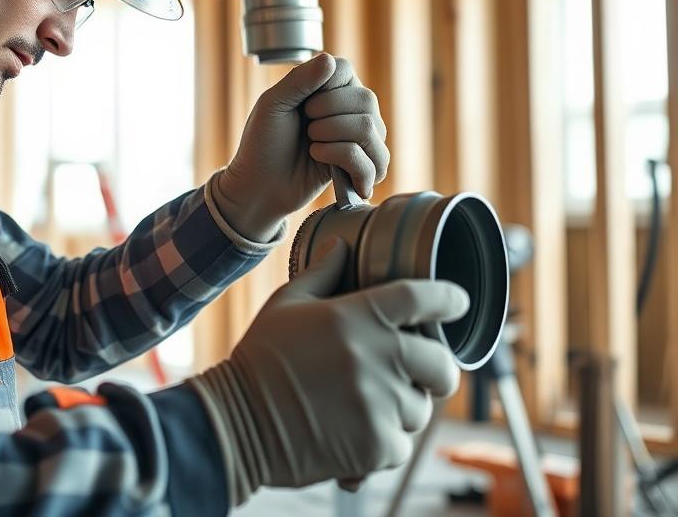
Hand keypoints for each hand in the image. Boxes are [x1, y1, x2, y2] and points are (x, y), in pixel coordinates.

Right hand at [187, 242, 467, 505]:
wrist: (237, 421)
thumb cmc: (260, 358)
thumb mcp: (285, 304)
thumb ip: (322, 274)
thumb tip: (341, 247)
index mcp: (359, 316)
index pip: (424, 298)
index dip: (449, 299)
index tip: (457, 303)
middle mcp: (379, 358)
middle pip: (442, 365)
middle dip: (435, 370)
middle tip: (416, 372)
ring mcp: (381, 404)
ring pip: (420, 409)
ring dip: (402, 408)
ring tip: (367, 405)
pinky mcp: (377, 447)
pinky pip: (401, 444)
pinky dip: (384, 442)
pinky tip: (355, 432)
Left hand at [214, 54, 388, 240]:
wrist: (259, 185)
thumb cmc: (263, 143)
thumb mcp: (273, 104)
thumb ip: (300, 80)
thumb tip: (329, 59)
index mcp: (330, 88)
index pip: (346, 70)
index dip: (324, 89)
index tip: (302, 106)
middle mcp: (351, 110)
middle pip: (366, 101)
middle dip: (328, 118)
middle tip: (306, 130)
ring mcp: (361, 140)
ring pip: (372, 130)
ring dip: (334, 139)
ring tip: (312, 147)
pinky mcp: (362, 169)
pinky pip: (373, 163)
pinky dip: (343, 161)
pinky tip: (321, 161)